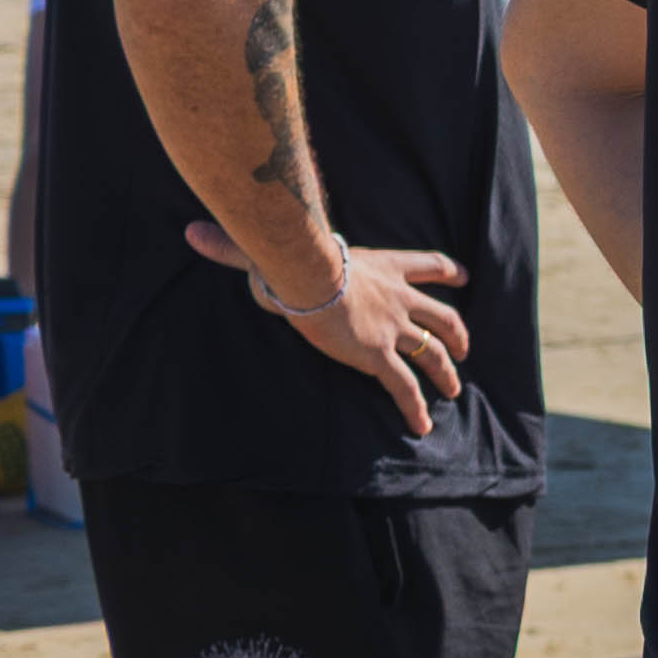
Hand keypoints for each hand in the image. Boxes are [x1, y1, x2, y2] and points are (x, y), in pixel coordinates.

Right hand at [188, 224, 466, 437]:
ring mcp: (392, 329)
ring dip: (445, 372)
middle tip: (464, 348)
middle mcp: (398, 298)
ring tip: (452, 389)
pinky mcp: (380, 356)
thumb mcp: (276, 249)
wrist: (308, 275)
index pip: (428, 264)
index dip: (448, 271)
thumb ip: (238, 246)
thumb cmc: (292, 257)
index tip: (464, 276)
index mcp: (383, 267)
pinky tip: (421, 425)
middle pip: (442, 316)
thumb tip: (193, 232)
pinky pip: (405, 387)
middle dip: (457, 334)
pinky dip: (415, 407)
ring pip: (433, 353)